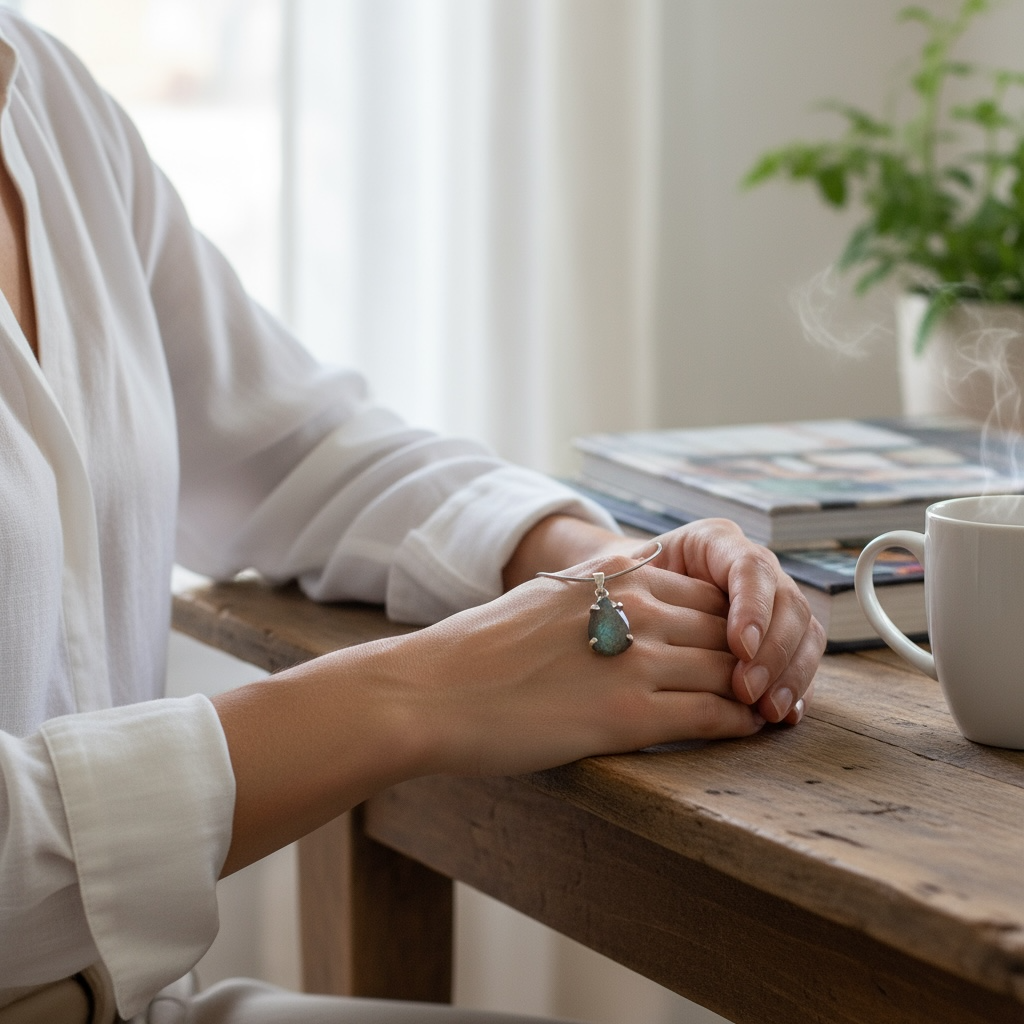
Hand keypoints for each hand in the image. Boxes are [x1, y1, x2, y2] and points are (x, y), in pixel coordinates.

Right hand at [390, 547, 766, 777]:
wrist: (436, 689)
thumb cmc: (482, 649)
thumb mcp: (550, 597)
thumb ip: (600, 598)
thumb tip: (629, 616)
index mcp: (616, 572)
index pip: (706, 593)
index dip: (734, 624)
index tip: (742, 648)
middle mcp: (636, 605)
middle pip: (727, 628)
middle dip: (755, 658)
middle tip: (771, 683)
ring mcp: (637, 657)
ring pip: (730, 669)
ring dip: (757, 692)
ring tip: (770, 710)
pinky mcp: (630, 713)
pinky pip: (713, 715)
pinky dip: (739, 724)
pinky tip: (747, 730)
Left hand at [641, 519, 823, 724]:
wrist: (629, 598)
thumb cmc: (623, 589)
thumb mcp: (627, 579)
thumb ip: (646, 590)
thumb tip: (662, 630)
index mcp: (717, 542)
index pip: (750, 568)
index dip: (752, 608)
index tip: (740, 648)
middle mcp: (754, 566)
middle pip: (787, 602)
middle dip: (774, 650)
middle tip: (749, 690)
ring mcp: (773, 598)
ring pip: (804, 631)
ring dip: (791, 674)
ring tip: (769, 710)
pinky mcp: (781, 634)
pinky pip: (803, 657)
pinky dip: (798, 687)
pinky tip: (785, 714)